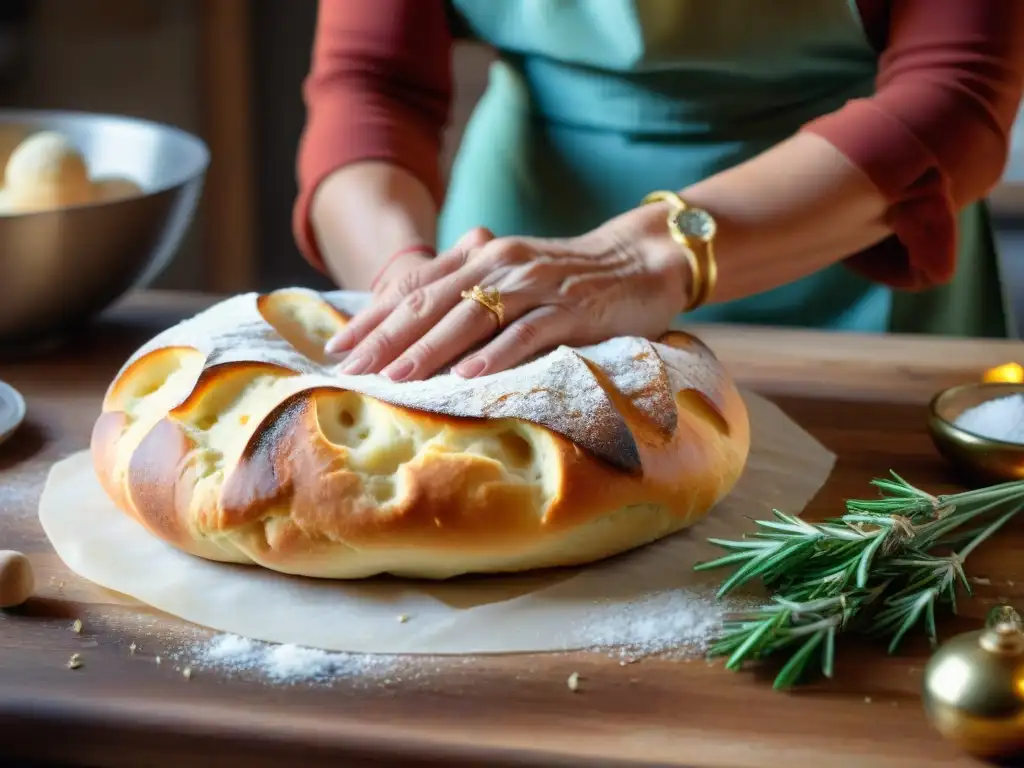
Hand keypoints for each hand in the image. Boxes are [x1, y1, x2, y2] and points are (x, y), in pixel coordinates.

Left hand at [325, 209, 688, 380]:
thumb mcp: (511, 276)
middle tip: (352, 369)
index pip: (415, 287)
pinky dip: (496, 354)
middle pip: (433, 303)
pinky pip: (528, 332)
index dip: (374, 317)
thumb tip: (410, 326)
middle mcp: (500, 264)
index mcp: (479, 257)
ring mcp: (535, 285)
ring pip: (472, 317)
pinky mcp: (571, 309)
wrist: (640, 259)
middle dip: (388, 338)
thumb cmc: (567, 278)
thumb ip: (467, 292)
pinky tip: (468, 376)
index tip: (338, 347)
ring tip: (396, 377)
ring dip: (431, 349)